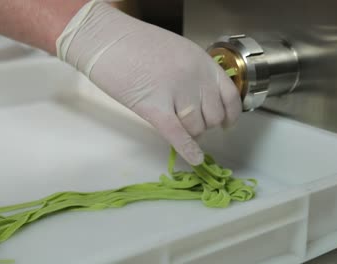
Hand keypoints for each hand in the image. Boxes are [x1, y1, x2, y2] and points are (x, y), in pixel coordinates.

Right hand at [57, 1, 241, 164]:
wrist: (106, 39)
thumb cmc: (136, 42)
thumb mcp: (177, 51)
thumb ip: (193, 73)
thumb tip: (201, 99)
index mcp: (202, 61)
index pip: (229, 96)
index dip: (230, 114)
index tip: (226, 123)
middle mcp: (195, 78)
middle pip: (213, 116)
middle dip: (205, 125)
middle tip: (191, 123)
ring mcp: (176, 93)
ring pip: (196, 128)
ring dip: (190, 133)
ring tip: (178, 127)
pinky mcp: (154, 108)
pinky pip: (178, 135)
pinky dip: (188, 150)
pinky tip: (194, 159)